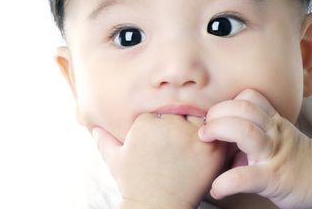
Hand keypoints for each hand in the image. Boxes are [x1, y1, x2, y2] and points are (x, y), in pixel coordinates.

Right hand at [93, 113, 226, 208]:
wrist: (156, 208)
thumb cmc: (134, 184)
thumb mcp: (115, 160)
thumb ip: (105, 141)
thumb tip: (94, 129)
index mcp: (146, 122)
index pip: (160, 112)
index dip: (161, 127)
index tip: (161, 144)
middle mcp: (169, 124)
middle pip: (181, 113)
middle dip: (180, 126)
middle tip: (179, 146)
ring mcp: (191, 135)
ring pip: (199, 119)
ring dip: (199, 130)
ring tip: (193, 149)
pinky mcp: (210, 149)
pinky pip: (218, 134)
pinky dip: (216, 139)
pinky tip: (208, 151)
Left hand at [199, 89, 311, 208]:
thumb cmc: (294, 157)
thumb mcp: (276, 134)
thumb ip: (251, 127)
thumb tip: (218, 133)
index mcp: (273, 121)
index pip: (250, 97)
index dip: (228, 101)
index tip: (214, 115)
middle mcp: (274, 132)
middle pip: (243, 108)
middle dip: (217, 113)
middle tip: (204, 127)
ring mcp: (273, 153)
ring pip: (245, 130)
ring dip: (219, 130)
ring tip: (205, 140)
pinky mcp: (273, 178)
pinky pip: (247, 176)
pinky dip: (227, 182)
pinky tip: (217, 188)